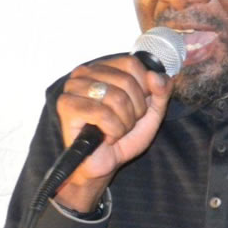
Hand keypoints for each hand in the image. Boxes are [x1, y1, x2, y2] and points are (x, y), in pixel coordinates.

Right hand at [53, 55, 172, 211]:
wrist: (104, 163)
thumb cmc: (123, 135)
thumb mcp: (152, 112)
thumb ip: (161, 91)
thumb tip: (157, 75)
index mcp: (104, 67)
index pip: (132, 64)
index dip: (144, 89)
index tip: (137, 107)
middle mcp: (85, 72)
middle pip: (126, 81)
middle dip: (135, 110)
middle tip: (125, 123)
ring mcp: (73, 87)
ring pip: (116, 98)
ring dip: (124, 123)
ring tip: (116, 131)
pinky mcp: (66, 106)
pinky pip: (102, 113)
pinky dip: (113, 131)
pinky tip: (106, 137)